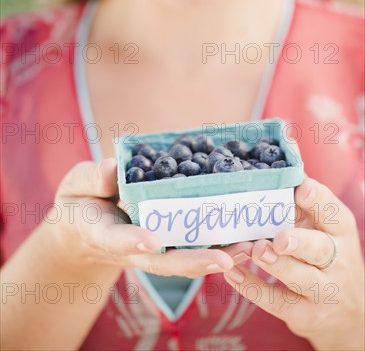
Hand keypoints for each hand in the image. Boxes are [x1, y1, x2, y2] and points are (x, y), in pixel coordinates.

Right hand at [51, 158, 233, 277]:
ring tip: (246, 247)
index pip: (118, 240)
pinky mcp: (167, 242)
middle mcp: (133, 247)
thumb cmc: (81, 203)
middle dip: (194, 261)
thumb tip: (111, 169)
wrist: (85, 228)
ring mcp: (152, 248)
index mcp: (104, 233)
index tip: (151, 240)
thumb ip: (91, 179)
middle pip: (164, 261)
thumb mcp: (76, 186)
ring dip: (215, 255)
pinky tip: (244, 235)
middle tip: (224, 260)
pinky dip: (217, 243)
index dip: (133, 240)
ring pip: (184, 258)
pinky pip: (192, 246)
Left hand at [222, 178, 364, 349]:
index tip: (300, 188)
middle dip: (298, 242)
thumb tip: (277, 156)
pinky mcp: (305, 315)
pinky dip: (253, 288)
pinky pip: (278, 302)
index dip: (316, 200)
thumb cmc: (326, 255)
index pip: (332, 211)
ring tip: (254, 250)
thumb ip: (303, 199)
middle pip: (319, 249)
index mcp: (339, 230)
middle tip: (278, 238)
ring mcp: (322, 290)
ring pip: (300, 278)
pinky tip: (232, 274)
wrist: (349, 313)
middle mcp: (336, 260)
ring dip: (275, 265)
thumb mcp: (323, 226)